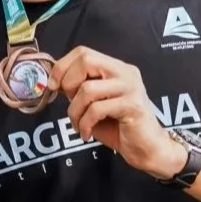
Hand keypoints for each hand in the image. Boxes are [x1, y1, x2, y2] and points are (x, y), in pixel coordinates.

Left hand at [48, 46, 186, 178]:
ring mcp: (131, 87)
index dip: (63, 66)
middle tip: (70, 104)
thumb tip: (55, 81)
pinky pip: (97, 109)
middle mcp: (125, 72)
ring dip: (75, 111)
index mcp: (116, 67)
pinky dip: (85, 124)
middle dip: (69, 83)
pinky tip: (86, 134)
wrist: (147, 149)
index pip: (84, 52)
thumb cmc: (118, 127)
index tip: (53, 86)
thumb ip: (78, 89)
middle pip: (86, 60)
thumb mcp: (93, 104)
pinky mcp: (133, 105)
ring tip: (78, 125)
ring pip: (88, 88)